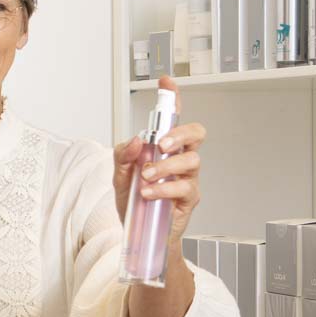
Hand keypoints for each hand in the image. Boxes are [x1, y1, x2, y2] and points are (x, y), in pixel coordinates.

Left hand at [114, 82, 205, 245]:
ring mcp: (187, 178)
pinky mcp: (189, 199)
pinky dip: (164, 188)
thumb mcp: (119, 175)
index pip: (173, 118)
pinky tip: (149, 193)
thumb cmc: (133, 201)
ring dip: (166, 166)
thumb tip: (134, 141)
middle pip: (196, 133)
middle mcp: (179, 159)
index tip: (166, 82)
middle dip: (180, 133)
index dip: (173, 98)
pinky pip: (184, 188)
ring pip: (192, 160)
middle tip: (160, 144)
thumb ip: (122, 155)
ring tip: (146, 176)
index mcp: (164, 148)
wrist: (137, 234)